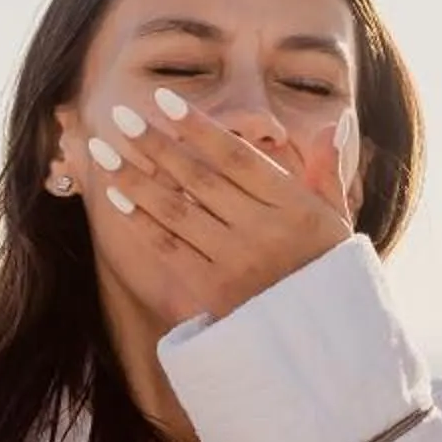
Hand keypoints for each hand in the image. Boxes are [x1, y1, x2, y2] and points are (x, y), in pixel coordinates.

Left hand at [86, 91, 359, 321]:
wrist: (322, 341)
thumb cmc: (326, 272)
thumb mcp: (337, 221)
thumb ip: (328, 170)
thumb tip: (335, 120)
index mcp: (295, 208)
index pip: (237, 158)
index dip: (198, 127)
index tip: (164, 100)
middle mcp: (263, 232)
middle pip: (199, 178)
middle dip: (155, 144)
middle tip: (120, 116)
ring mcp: (236, 263)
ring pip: (177, 211)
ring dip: (135, 178)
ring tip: (104, 151)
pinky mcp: (214, 291)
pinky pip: (170, 249)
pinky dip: (141, 221)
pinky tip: (117, 196)